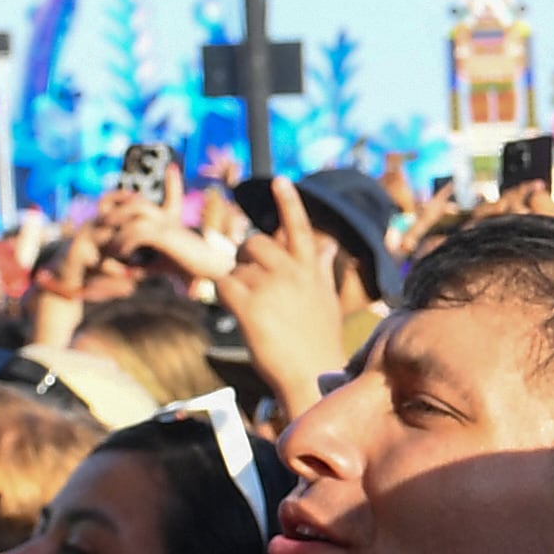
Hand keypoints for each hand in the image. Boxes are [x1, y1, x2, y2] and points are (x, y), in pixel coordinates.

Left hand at [217, 197, 346, 404]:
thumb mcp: (326, 298)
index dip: (289, 202)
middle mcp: (293, 271)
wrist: (312, 374)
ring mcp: (271, 286)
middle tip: (252, 284)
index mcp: (311, 269)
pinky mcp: (250, 305)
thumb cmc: (318, 340)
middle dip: (246, 260)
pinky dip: (224, 298)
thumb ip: (323, 267)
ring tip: (256, 311)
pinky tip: (240, 315)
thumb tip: (329, 247)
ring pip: (238, 267)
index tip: (280, 179)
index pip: (300, 228)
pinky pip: (224, 285)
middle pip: (255, 244)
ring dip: (238, 285)